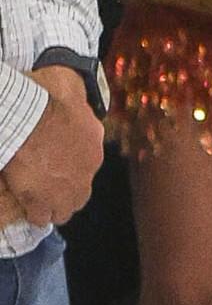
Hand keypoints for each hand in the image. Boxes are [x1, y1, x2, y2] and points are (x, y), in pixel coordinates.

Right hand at [2, 66, 102, 231]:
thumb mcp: (72, 90)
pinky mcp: (40, 199)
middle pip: (80, 194)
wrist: (28, 115)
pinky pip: (40, 217)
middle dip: (66, 193)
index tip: (57, 166)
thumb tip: (74, 87)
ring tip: (38, 202)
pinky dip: (33, 213)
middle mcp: (86, 171)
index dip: (71, 168)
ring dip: (52, 206)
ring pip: (63, 210)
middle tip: (48, 187)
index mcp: (95, 146)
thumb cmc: (47, 97)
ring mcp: (64, 189)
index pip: (87, 166)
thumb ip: (76, 97)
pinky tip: (24, 207)